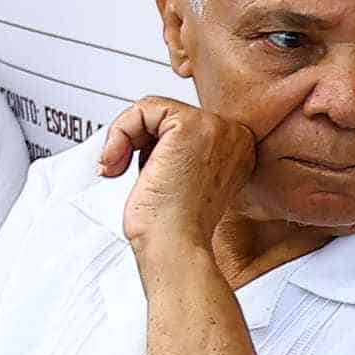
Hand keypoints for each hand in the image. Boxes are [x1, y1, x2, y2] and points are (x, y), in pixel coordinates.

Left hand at [99, 93, 260, 256]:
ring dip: (124, 138)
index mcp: (237, 149)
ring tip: (120, 168)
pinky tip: (117, 161)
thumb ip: (177, 150)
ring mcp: (218, 128)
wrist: (174, 245)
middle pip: (167, 114)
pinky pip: (143, 109)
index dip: (151, 145)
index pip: (181, 125)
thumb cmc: (173, 224)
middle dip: (136, 141)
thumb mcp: (181, 176)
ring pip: (152, 109)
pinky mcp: (192, 126)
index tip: (141, 172)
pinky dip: (119, 132)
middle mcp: (234, 136)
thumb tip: (152, 134)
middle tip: (123, 169)